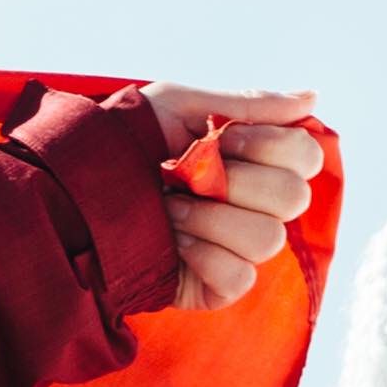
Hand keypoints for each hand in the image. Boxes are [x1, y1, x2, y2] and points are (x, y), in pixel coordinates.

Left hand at [135, 81, 330, 307]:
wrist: (73, 192)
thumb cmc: (125, 143)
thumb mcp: (180, 107)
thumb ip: (247, 104)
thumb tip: (313, 98)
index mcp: (257, 161)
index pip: (305, 155)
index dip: (267, 145)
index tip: (220, 138)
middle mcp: (257, 205)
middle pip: (293, 196)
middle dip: (234, 181)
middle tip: (186, 176)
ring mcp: (239, 249)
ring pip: (268, 238)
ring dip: (208, 218)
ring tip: (168, 209)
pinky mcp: (217, 288)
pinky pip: (239, 276)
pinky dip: (201, 256)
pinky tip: (170, 243)